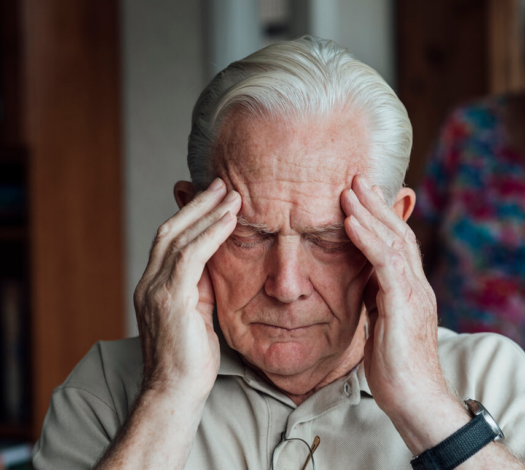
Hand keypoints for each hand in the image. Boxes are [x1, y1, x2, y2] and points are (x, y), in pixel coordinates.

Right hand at [133, 178, 240, 402]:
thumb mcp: (198, 314)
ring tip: (231, 194)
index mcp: (155, 286)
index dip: (190, 214)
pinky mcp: (169, 299)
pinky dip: (210, 233)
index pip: (169, 240)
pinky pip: (190, 256)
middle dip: (197, 204)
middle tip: (223, 183)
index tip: (212, 196)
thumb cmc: (191, 360)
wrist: (175, 393)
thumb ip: (202, 287)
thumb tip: (217, 263)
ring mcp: (155, 290)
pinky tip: (229, 219)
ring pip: (178, 237)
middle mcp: (149, 283)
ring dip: (207, 212)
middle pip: (170, 230)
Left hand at [341, 175, 467, 453]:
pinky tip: (351, 222)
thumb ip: (379, 301)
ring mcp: (414, 295)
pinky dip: (368, 239)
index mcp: (412, 292)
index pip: (399, 246)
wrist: (417, 403)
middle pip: (399, 234)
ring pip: (394, 242)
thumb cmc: (398, 372)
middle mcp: (418, 287)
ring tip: (349, 190)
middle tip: (356, 177)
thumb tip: (366, 284)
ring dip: (369, 213)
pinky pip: (385, 265)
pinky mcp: (404, 307)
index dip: (382, 218)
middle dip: (377, 204)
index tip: (362, 196)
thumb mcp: (383, 328)